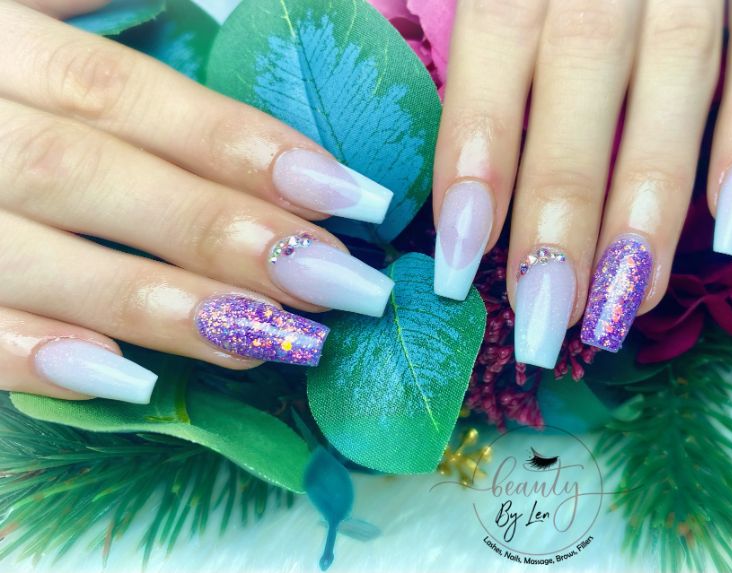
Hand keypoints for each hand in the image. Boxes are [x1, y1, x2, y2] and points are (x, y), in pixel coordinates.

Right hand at [0, 0, 394, 401]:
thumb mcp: (14, 4)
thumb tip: (205, 6)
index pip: (124, 92)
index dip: (238, 145)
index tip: (348, 196)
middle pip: (90, 176)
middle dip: (220, 235)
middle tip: (339, 285)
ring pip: (29, 258)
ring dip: (155, 307)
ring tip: (272, 342)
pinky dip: (24, 355)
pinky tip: (122, 384)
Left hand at [431, 0, 731, 366]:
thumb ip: (479, 43)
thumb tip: (459, 181)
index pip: (493, 55)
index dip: (478, 164)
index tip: (459, 266)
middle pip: (581, 80)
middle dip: (563, 210)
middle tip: (546, 320)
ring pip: (677, 81)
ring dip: (651, 203)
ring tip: (625, 303)